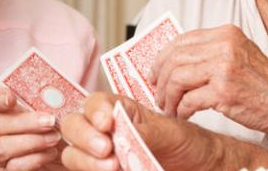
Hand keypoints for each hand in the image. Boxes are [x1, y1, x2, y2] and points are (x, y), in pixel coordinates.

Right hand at [0, 88, 64, 169]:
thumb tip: (53, 95)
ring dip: (32, 141)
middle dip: (24, 122)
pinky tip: (51, 154)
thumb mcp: (56, 115)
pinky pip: (13, 166)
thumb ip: (49, 104)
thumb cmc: (59, 132)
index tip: (12, 98)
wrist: (71, 157)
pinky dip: (34, 159)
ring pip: (2, 147)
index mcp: (4, 114)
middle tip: (50, 121)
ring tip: (54, 138)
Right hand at [59, 93, 243, 169]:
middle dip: (84, 137)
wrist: (196, 165)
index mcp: (117, 109)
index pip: (93, 103)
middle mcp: (102, 130)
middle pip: (72, 126)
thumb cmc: (183, 142)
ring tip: (114, 167)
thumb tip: (123, 134)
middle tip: (106, 149)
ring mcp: (97, 154)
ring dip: (86, 161)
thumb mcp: (169, 132)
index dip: (95, 112)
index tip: (107, 124)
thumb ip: (144, 131)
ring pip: (71, 154)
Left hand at [150, 25, 267, 133]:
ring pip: (177, 79)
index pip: (182, 40)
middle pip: (175, 59)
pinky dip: (181, 110)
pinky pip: (189, 100)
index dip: (162, 57)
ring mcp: (223, 68)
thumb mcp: (238, 54)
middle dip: (160, 79)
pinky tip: (183, 114)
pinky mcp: (223, 92)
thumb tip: (174, 62)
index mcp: (226, 33)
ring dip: (168, 97)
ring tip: (169, 107)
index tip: (155, 72)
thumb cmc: (263, 83)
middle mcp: (224, 46)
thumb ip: (211, 52)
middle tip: (158, 94)